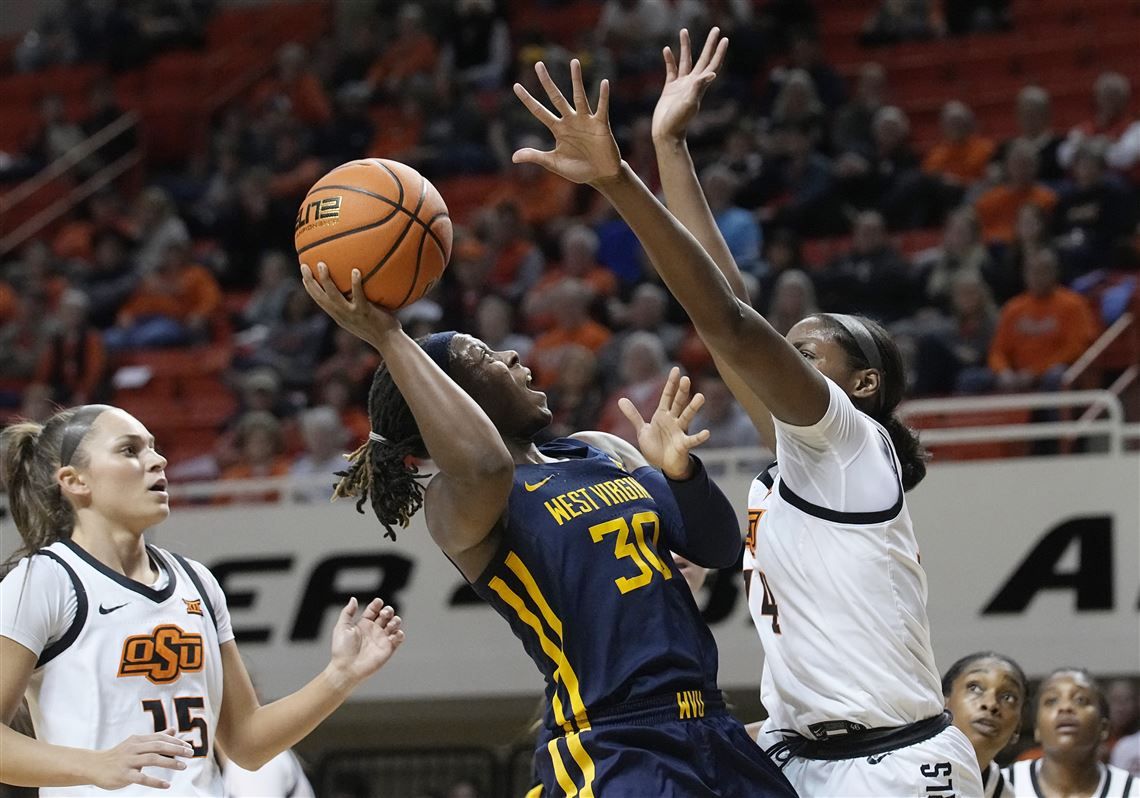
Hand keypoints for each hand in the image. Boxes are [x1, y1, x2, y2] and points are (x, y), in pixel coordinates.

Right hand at [87, 731, 193, 789]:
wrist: (93, 766)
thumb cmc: (119, 755)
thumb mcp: (136, 744)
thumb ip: (155, 738)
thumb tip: (173, 730)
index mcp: (138, 740)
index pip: (160, 738)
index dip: (176, 742)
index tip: (188, 747)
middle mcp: (133, 748)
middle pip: (159, 746)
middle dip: (176, 749)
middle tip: (191, 754)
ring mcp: (128, 761)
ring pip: (152, 759)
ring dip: (170, 762)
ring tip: (183, 766)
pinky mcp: (123, 775)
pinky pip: (142, 778)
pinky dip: (156, 781)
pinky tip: (167, 785)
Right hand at [300, 262, 399, 348]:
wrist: (389, 341)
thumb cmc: (379, 328)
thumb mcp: (361, 318)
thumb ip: (355, 305)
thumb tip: (357, 288)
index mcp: (339, 316)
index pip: (320, 301)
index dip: (310, 289)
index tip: (304, 277)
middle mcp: (341, 315)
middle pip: (320, 297)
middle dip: (310, 282)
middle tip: (304, 266)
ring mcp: (352, 314)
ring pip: (333, 296)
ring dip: (326, 280)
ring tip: (321, 264)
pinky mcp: (364, 312)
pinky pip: (358, 295)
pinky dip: (355, 283)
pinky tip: (355, 270)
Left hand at [327, 597, 404, 687]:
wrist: (346, 669)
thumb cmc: (341, 649)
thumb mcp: (342, 627)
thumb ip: (348, 612)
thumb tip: (354, 599)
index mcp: (363, 624)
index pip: (374, 609)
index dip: (377, 604)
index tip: (378, 603)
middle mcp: (374, 630)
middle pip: (387, 614)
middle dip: (388, 610)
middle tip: (384, 614)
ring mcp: (382, 639)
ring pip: (395, 624)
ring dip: (396, 620)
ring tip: (390, 624)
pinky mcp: (388, 649)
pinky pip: (399, 638)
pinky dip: (399, 634)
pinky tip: (393, 634)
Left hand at [512, 59, 621, 186]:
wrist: (600, 176)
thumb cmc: (578, 170)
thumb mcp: (554, 163)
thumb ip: (536, 157)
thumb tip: (513, 157)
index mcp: (558, 129)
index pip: (539, 111)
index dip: (528, 100)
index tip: (516, 86)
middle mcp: (570, 120)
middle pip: (556, 97)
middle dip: (547, 82)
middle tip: (538, 64)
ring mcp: (585, 120)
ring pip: (579, 96)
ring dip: (576, 80)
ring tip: (574, 62)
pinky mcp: (600, 125)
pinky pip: (601, 108)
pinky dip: (603, 96)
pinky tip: (604, 83)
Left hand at [618, 367, 708, 479]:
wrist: (664, 465)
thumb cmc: (656, 446)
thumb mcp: (642, 430)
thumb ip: (633, 415)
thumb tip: (621, 399)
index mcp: (663, 415)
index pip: (667, 396)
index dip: (671, 383)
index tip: (677, 369)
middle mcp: (673, 420)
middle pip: (678, 403)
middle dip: (682, 391)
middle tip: (686, 379)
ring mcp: (680, 431)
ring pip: (687, 417)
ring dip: (693, 407)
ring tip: (700, 396)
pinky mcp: (683, 444)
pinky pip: (692, 440)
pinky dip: (699, 437)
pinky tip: (707, 432)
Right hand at [652, 28, 728, 143]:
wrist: (666, 132)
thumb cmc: (679, 120)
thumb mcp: (690, 102)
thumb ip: (699, 87)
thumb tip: (712, 74)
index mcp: (700, 85)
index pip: (713, 64)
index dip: (719, 52)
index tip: (724, 38)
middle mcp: (693, 83)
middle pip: (703, 59)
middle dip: (709, 44)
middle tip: (715, 29)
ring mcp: (681, 85)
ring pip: (685, 61)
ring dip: (685, 46)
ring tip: (684, 31)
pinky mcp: (669, 89)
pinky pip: (671, 70)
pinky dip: (669, 59)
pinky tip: (667, 49)